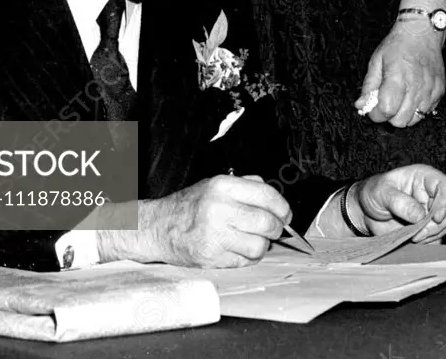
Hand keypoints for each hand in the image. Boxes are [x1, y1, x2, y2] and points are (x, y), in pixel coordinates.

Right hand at [103, 175, 290, 267]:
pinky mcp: (212, 256)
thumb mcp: (214, 184)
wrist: (159, 226)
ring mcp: (215, 234)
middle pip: (267, 223)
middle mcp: (219, 208)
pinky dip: (247, 257)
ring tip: (252, 240)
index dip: (283, 207)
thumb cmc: (189, 206)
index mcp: (222, 186)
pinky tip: (237, 248)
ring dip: (262, 246)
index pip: (266, 195)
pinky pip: (244, 261)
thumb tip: (273, 197)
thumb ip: (245, 185)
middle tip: (275, 230)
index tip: (286, 215)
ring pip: (259, 246)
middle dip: (277, 229)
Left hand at [354, 22, 444, 126]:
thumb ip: (369, 86)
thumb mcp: (376, 61)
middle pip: (400, 121)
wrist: (422, 32)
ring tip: (400, 98)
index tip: (373, 108)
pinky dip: (417, 108)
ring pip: (415, 119)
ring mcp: (430, 90)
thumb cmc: (397, 45)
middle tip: (386, 102)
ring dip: (404, 114)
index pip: (386, 110)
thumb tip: (361, 105)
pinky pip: (427, 112)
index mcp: (397, 77)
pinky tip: (412, 94)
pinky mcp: (439, 91)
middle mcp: (416, 86)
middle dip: (389, 116)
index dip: (376, 114)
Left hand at [354, 164, 445, 243]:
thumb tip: (420, 216)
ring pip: (444, 226)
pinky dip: (426, 243)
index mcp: (423, 178)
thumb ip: (399, 202)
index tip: (435, 217)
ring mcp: (430, 213)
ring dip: (430, 235)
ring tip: (411, 235)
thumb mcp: (382, 192)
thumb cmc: (373, 193)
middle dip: (436, 224)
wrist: (365, 212)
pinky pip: (436, 239)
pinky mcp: (427, 229)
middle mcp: (430, 195)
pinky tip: (412, 239)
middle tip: (417, 232)